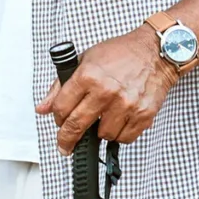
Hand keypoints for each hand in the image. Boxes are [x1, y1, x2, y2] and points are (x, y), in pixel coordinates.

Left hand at [39, 27, 174, 151]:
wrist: (155, 52)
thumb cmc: (120, 54)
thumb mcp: (84, 61)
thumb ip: (60, 86)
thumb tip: (43, 108)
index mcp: (88, 76)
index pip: (62, 108)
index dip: (57, 119)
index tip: (59, 123)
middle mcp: (106, 92)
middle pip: (77, 126)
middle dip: (67, 140)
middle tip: (65, 146)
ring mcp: (126, 105)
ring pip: (102, 135)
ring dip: (99, 132)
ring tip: (102, 119)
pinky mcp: (143, 114)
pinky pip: (125, 138)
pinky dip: (119, 134)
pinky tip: (118, 122)